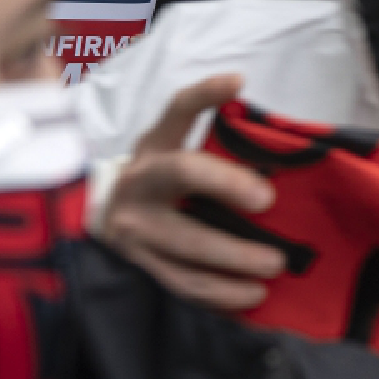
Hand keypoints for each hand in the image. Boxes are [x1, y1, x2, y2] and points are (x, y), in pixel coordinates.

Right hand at [95, 75, 283, 310]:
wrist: (103, 216)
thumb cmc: (160, 177)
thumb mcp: (174, 148)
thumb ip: (215, 143)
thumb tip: (274, 144)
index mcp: (156, 144)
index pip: (178, 109)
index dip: (206, 93)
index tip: (237, 81)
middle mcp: (141, 180)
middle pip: (184, 174)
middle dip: (227, 185)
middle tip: (268, 201)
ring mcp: (135, 226)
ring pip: (187, 243)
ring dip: (234, 258)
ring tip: (274, 266)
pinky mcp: (139, 264)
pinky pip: (183, 283)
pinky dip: (219, 294)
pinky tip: (250, 296)